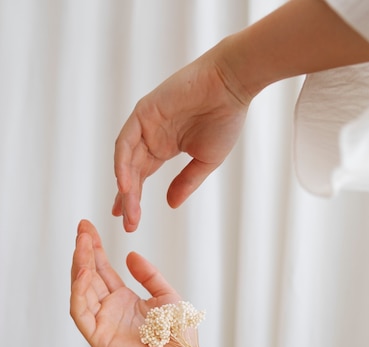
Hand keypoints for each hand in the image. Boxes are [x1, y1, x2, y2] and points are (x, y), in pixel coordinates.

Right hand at [70, 219, 189, 346]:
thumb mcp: (165, 293)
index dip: (94, 249)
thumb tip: (130, 254)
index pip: (102, 270)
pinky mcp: (98, 337)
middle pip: (89, 277)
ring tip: (82, 244)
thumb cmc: (177, 333)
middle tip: (82, 229)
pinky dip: (79, 292)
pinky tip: (85, 272)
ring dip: (80, 266)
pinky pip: (81, 312)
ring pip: (81, 291)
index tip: (87, 228)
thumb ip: (148, 274)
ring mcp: (102, 323)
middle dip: (83, 252)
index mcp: (123, 300)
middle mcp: (109, 310)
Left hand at [112, 42, 248, 231]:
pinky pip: (126, 142)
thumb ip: (186, 182)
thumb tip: (170, 205)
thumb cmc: (224, 118)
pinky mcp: (143, 112)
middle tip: (128, 224)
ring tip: (127, 211)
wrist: (232, 86)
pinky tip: (125, 185)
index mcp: (163, 146)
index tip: (130, 221)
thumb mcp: (206, 161)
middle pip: (132, 173)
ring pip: (127, 160)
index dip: (134, 199)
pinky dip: (123, 163)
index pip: (142, 176)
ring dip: (126, 187)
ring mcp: (145, 124)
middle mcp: (151, 136)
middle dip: (128, 200)